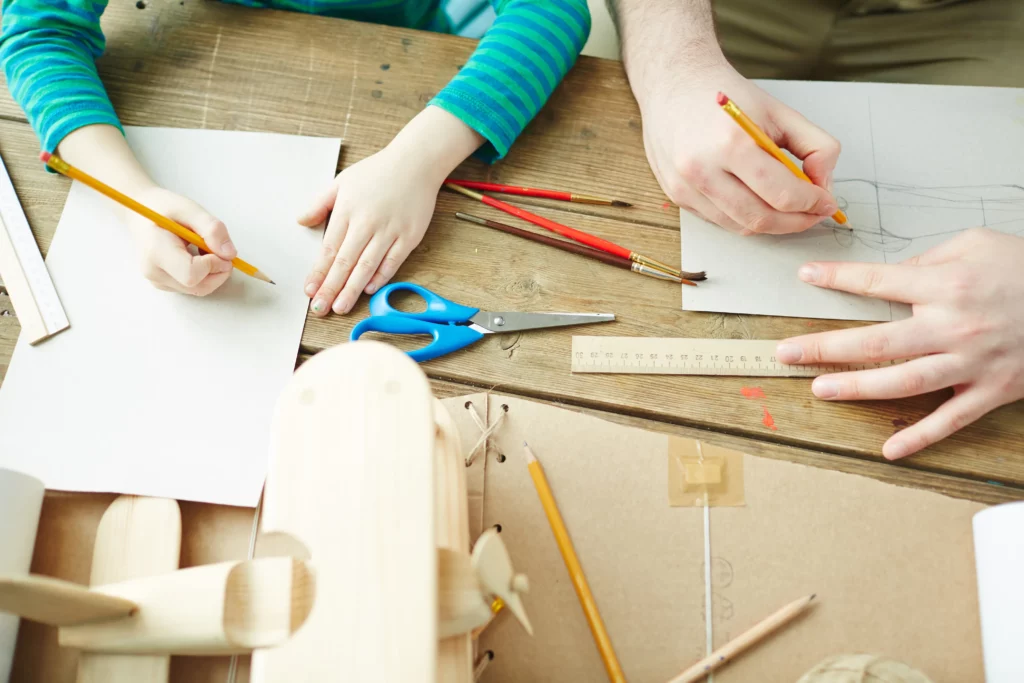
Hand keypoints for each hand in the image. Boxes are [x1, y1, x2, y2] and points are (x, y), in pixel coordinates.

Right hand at [123, 186, 236, 294]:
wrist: (140, 213)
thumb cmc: (162, 208)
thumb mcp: (189, 209)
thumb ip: (212, 229)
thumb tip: (230, 254)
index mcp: (156, 251)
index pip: (191, 274)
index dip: (212, 264)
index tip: (216, 247)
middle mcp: (154, 272)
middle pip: (199, 286)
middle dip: (218, 270)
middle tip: (216, 247)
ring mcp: (158, 281)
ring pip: (200, 289)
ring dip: (213, 271)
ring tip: (202, 247)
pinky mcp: (165, 285)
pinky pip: (195, 287)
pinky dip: (205, 274)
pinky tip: (196, 255)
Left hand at [298, 146, 437, 315]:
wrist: (415, 163)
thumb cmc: (378, 172)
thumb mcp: (342, 182)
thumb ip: (320, 204)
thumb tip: (301, 220)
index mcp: (347, 211)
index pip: (328, 249)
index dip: (318, 272)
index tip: (309, 290)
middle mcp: (367, 223)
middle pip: (345, 262)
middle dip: (331, 288)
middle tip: (320, 309)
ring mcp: (389, 231)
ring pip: (367, 266)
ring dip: (352, 289)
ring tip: (340, 307)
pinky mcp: (409, 236)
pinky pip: (393, 262)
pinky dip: (381, 277)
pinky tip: (368, 290)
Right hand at [640, 64, 840, 234]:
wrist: (674, 83)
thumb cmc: (726, 96)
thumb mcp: (780, 111)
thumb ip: (815, 146)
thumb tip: (824, 186)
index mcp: (732, 143)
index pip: (782, 194)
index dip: (812, 204)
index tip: (826, 203)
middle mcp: (702, 169)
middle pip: (760, 218)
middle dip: (796, 222)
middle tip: (813, 213)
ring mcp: (685, 186)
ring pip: (740, 227)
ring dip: (771, 224)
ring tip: (789, 210)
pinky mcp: (676, 195)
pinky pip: (719, 220)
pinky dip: (744, 217)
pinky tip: (756, 200)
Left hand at [776, 229, 1023, 458]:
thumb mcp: (977, 245)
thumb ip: (928, 261)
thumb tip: (892, 277)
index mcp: (948, 285)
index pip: (878, 282)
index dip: (837, 278)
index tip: (805, 277)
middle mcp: (954, 326)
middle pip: (877, 340)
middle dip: (826, 347)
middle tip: (787, 354)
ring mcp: (973, 362)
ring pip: (904, 382)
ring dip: (858, 388)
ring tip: (820, 390)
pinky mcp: (993, 390)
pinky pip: (951, 420)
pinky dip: (920, 437)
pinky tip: (889, 449)